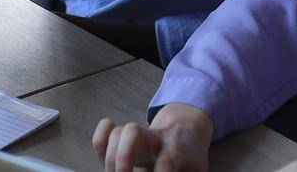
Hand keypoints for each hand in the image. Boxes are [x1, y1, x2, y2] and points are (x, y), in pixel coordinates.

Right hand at [92, 102, 212, 171]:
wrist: (188, 128)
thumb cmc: (192, 158)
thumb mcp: (197, 170)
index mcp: (177, 147)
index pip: (165, 161)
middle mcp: (155, 137)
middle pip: (132, 131)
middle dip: (122, 160)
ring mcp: (138, 134)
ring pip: (116, 133)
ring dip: (110, 160)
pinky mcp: (124, 134)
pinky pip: (104, 129)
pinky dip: (99, 143)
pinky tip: (105, 160)